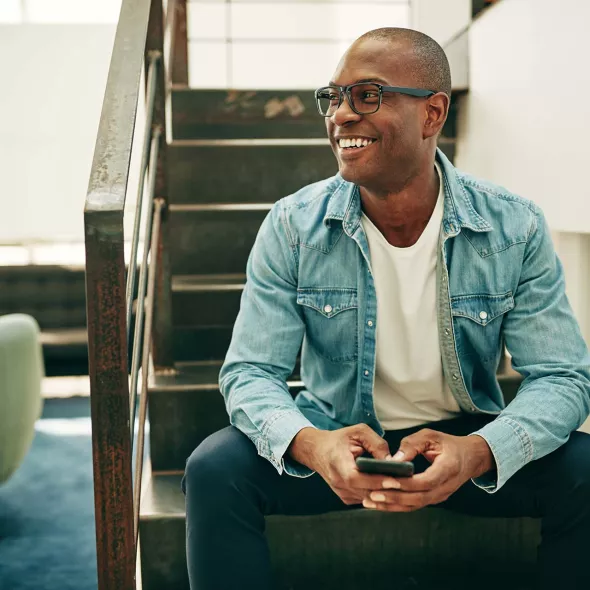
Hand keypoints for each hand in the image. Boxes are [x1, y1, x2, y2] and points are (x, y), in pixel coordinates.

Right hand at [288, 424, 395, 504]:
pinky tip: (388, 487)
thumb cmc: (339, 439)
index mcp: (338, 463)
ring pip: (368, 498)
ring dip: (384, 494)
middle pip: (366, 491)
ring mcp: (341, 492)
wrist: (318, 451)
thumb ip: (376, 443)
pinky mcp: (346, 498)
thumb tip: (393, 461)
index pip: (356, 478)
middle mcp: (338, 482)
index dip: (376, 481)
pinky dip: (377, 494)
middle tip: (407, 483)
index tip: (395, 480)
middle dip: (387, 489)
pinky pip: (365, 499)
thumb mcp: (358, 432)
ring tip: (402, 485)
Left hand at [362, 429, 494, 512]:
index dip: (406, 483)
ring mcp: (441, 496)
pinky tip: (380, 503)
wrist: (470, 458)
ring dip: (392, 505)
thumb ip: (413, 444)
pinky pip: (414, 505)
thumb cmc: (448, 444)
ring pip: (415, 505)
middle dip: (394, 497)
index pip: (426, 481)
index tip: (387, 480)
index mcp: (448, 468)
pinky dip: (397, 506)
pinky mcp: (434, 499)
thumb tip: (394, 459)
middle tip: (372, 494)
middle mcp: (446, 486)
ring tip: (370, 501)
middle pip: (419, 498)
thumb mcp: (431, 436)